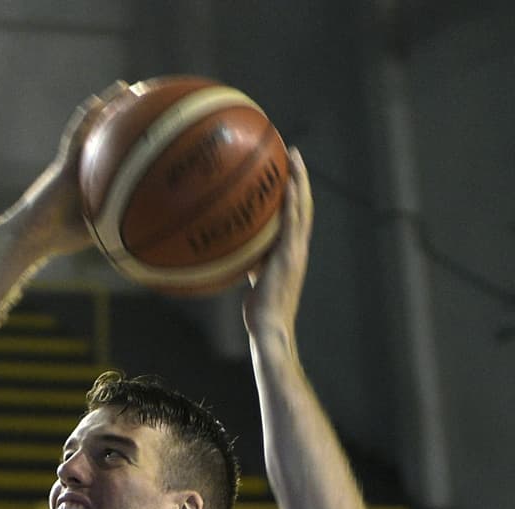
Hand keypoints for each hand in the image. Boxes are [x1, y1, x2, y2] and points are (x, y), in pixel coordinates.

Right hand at [10, 81, 130, 258]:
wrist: (31, 235)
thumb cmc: (57, 238)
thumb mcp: (94, 231)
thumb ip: (114, 221)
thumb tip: (145, 223)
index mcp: (88, 181)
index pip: (110, 157)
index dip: (126, 141)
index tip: (147, 128)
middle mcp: (80, 167)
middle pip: (103, 136)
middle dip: (121, 117)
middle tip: (142, 98)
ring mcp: (70, 163)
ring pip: (90, 129)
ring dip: (106, 108)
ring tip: (124, 87)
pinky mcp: (62, 165)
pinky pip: (75, 136)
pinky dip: (86, 119)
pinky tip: (98, 102)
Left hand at [243, 148, 312, 341]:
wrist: (269, 326)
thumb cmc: (259, 310)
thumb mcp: (254, 279)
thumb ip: (249, 263)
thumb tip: (233, 253)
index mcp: (290, 251)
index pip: (294, 216)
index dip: (293, 194)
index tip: (286, 173)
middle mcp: (297, 247)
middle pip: (302, 204)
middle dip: (299, 178)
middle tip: (292, 154)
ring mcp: (296, 250)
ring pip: (302, 207)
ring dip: (299, 180)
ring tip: (293, 157)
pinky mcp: (290, 255)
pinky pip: (292, 222)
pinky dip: (292, 201)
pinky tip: (287, 183)